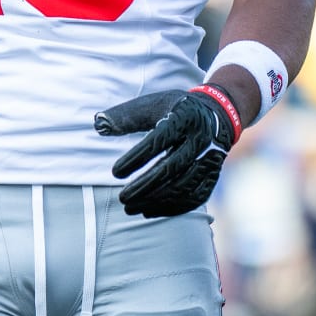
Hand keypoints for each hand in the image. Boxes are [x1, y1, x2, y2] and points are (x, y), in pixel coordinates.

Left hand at [94, 86, 237, 217]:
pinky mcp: (213, 175)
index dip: (136, 158)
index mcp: (184, 117)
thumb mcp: (153, 104)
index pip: (158, 140)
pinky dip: (172, 208)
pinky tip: (149, 211)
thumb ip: (126, 116)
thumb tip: (98, 124)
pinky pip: (195, 197)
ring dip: (156, 200)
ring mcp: (210, 159)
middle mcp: (200, 139)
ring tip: (130, 207)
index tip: (115, 172)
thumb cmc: (175, 110)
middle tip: (122, 198)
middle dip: (145, 186)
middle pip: (172, 168)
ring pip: (183, 186)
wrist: (217, 115)